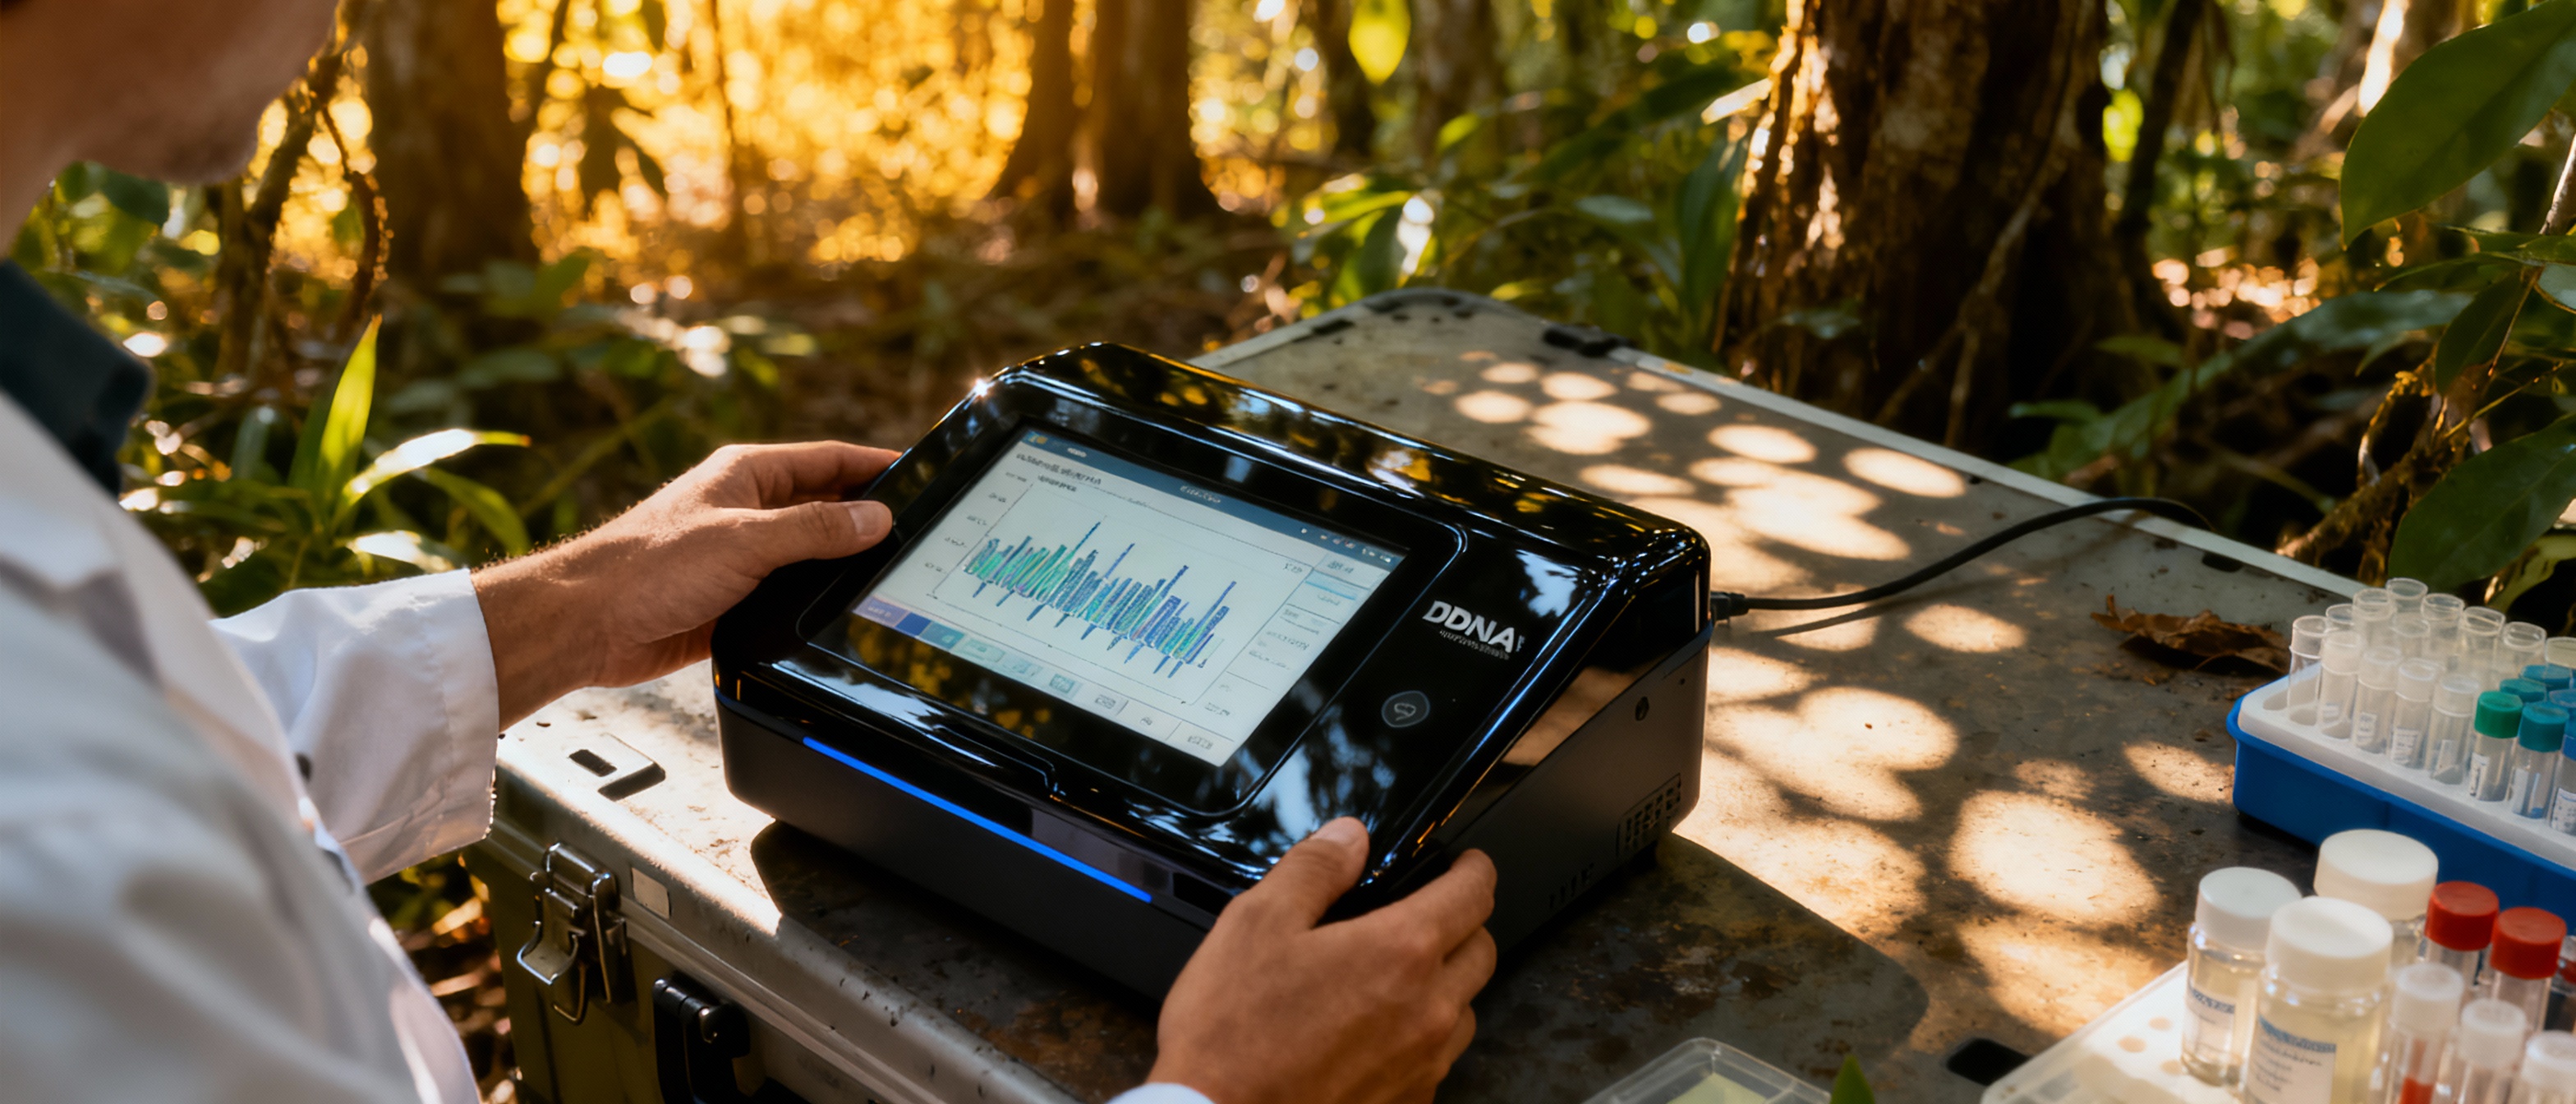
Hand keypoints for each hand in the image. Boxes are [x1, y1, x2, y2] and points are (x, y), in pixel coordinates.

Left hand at [472, 441, 898, 725]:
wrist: (587, 624)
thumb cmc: (647, 568)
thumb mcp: (746, 540)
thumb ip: (815, 528)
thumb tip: (876, 518)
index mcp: (749, 475)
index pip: (830, 460)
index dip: (876, 467)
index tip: (921, 474)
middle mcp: (747, 509)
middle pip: (826, 506)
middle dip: (869, 518)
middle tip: (920, 533)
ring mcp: (741, 554)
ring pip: (810, 554)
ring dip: (841, 564)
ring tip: (893, 575)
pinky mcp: (733, 598)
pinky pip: (789, 593)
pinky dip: (814, 601)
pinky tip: (841, 614)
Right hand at [1149, 818, 1497, 1103]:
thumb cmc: (1232, 1035)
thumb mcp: (1257, 923)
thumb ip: (1314, 869)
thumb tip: (1348, 838)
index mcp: (1400, 952)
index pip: (1474, 894)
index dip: (1473, 868)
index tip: (1466, 864)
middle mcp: (1427, 1010)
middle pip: (1483, 951)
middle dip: (1465, 923)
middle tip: (1430, 913)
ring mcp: (1423, 1064)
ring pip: (1466, 1010)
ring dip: (1447, 985)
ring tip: (1398, 977)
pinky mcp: (1408, 1103)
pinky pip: (1437, 1060)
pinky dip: (1421, 1038)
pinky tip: (1376, 1032)